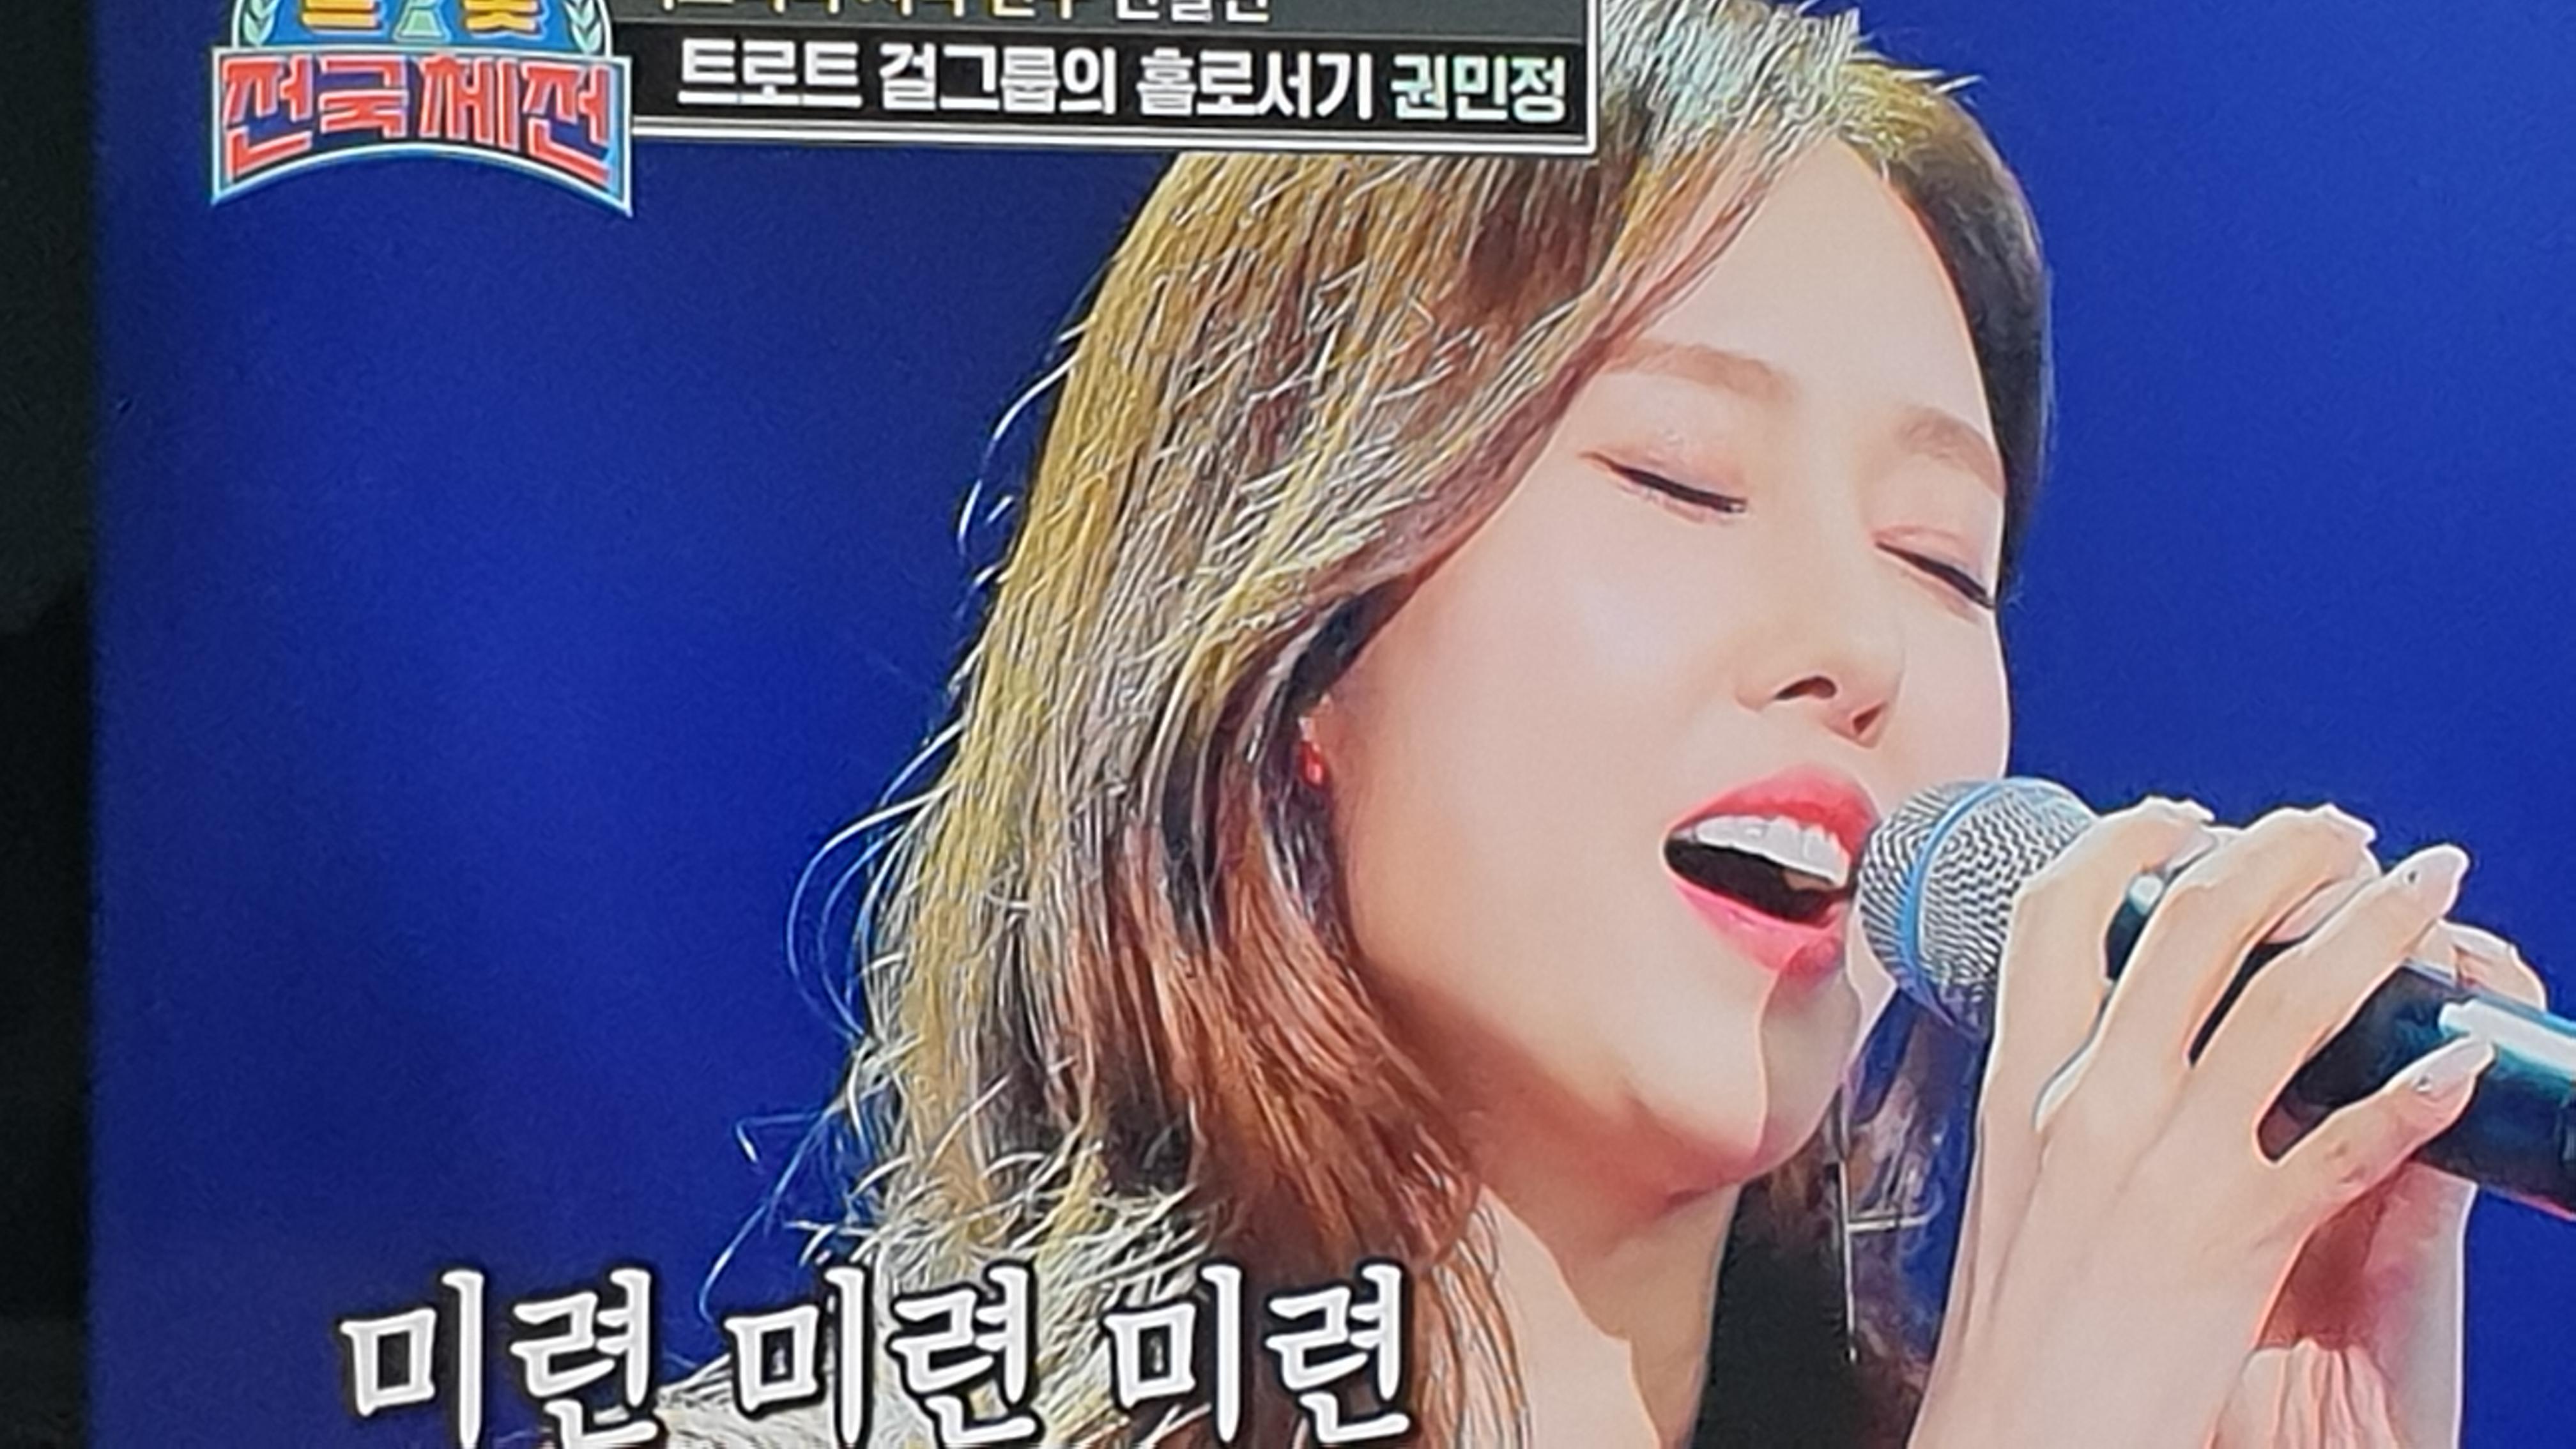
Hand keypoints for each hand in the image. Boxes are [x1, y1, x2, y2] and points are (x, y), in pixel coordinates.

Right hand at [1907, 802, 2501, 1448]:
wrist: (2009, 1438)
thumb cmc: (2016, 1327)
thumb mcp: (2012, 1180)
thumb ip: (2055, 1100)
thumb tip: (2111, 1040)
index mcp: (2020, 1081)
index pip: (2059, 911)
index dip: (2131, 841)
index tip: (2189, 818)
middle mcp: (2085, 1099)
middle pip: (2189, 922)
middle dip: (2280, 853)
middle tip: (2341, 832)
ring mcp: (2160, 1161)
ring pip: (2286, 1004)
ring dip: (2377, 929)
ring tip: (2429, 890)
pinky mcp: (2233, 1236)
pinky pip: (2348, 1142)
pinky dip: (2419, 1093)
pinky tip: (2463, 1063)